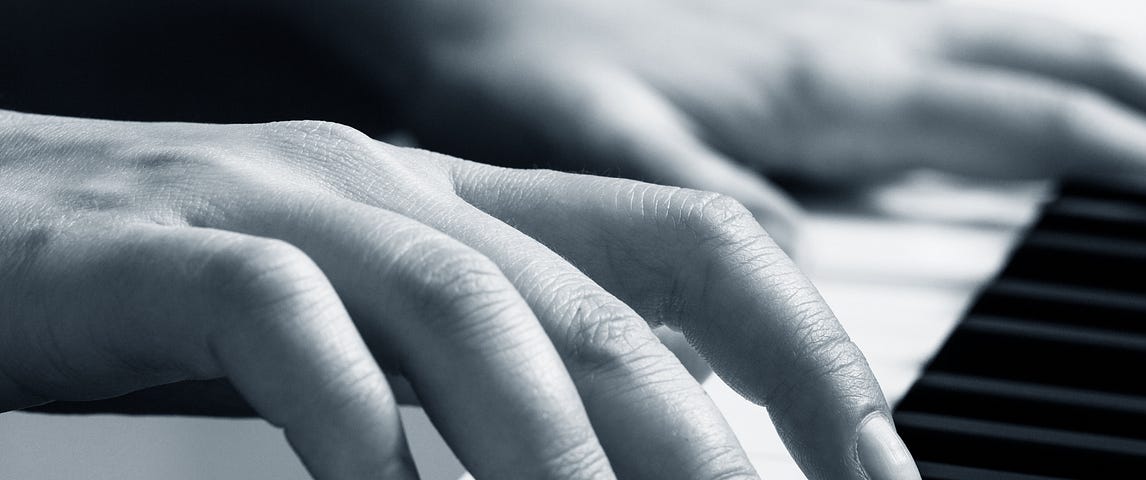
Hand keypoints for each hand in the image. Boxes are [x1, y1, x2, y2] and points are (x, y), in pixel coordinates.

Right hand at [0, 111, 914, 479]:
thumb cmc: (173, 290)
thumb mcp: (372, 331)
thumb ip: (494, 385)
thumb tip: (627, 457)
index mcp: (477, 208)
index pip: (703, 253)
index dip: (812, 362)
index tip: (880, 476)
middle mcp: (406, 192)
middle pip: (618, 304)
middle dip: (716, 445)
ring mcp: (284, 205)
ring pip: (475, 309)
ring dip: (560, 451)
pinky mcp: (160, 246)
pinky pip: (279, 321)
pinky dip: (352, 424)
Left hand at [379, 0, 1145, 247]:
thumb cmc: (515, 59)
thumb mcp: (600, 146)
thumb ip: (711, 209)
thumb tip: (819, 280)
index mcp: (841, 81)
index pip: (1037, 115)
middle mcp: (872, 41)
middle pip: (1072, 68)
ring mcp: (856, 23)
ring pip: (1038, 42)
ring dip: (1145, 81)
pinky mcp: (827, 24)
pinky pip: (978, 34)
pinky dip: (1055, 62)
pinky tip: (1067, 88)